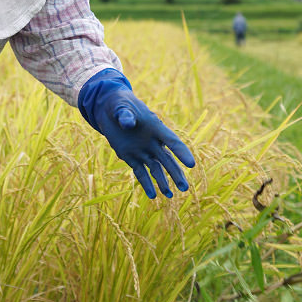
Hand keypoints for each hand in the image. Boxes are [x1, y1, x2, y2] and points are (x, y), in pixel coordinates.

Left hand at [78, 68, 195, 198]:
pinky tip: (152, 196)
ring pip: (156, 169)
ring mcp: (142, 151)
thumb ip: (125, 115)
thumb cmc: (119, 105)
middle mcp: (152, 142)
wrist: (109, 110)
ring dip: (163, 182)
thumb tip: (128, 124)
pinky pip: (141, 173)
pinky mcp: (131, 157)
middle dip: (176, 174)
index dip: (182, 152)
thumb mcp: (120, 107)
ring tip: (170, 196)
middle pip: (167, 160)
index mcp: (155, 128)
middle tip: (185, 188)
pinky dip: (146, 184)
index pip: (172, 141)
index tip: (192, 164)